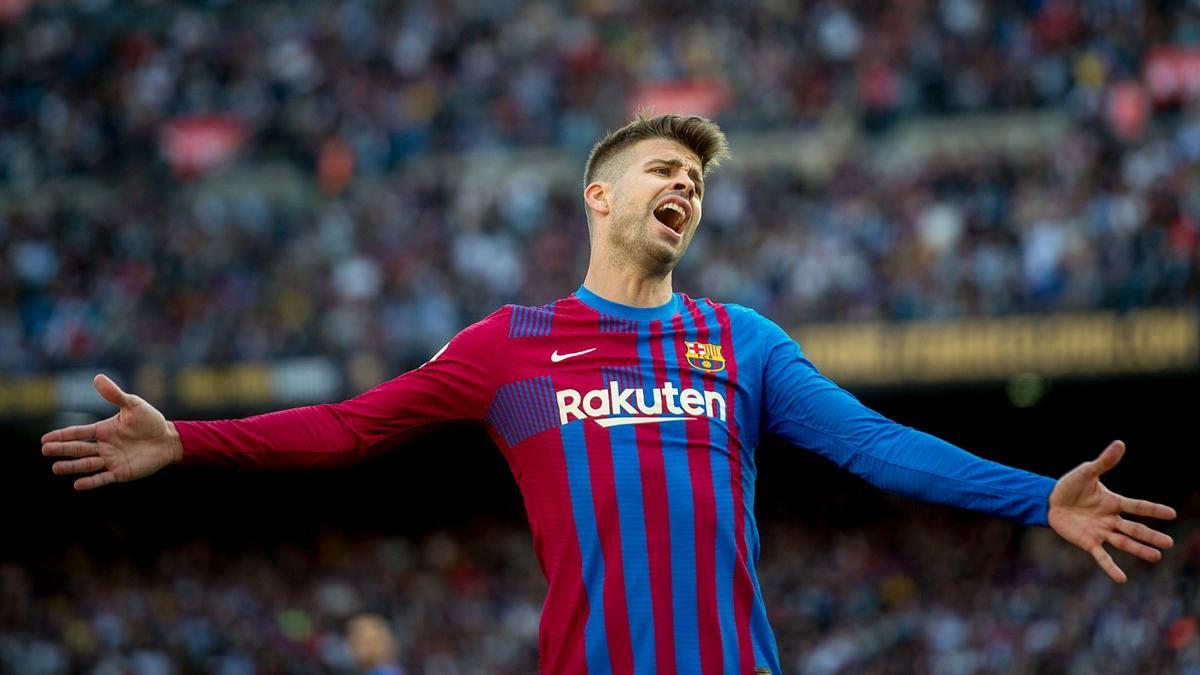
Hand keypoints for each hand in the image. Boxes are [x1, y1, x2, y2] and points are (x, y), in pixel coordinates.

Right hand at [41, 374, 182, 490]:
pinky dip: (91, 482)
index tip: (45, 438)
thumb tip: (97, 377)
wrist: (169, 439)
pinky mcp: (121, 472)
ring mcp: (111, 460)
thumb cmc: (151, 421)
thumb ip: (115, 394)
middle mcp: (104, 446)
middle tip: (45, 450)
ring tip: (55, 468)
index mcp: (104, 430)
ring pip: (87, 464)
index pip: (79, 433)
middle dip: (62, 449)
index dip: (62, 435)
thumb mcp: (133, 405)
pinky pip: (103, 478)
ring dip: (72, 466)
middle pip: (79, 448)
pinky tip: (77, 484)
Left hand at [1048, 440, 1175, 582]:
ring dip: (1139, 550)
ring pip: (1124, 542)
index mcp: (1113, 502)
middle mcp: (1111, 519)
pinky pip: (1101, 556)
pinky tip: (1122, 579)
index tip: (1172, 514)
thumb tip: (1120, 444)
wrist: (1049, 500)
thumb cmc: (1070, 486)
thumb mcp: (1086, 472)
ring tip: (1156, 556)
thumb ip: (1103, 462)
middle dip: (1151, 536)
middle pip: (1135, 528)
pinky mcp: (1088, 542)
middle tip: (1169, 543)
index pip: (1137, 506)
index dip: (1153, 510)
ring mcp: (1101, 532)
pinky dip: (1111, 567)